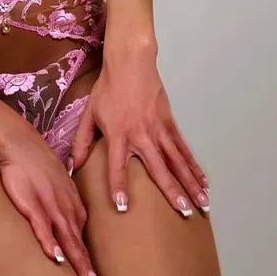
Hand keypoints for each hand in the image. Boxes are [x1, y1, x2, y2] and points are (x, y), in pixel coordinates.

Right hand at [0, 124, 102, 275]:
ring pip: (67, 241)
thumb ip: (64, 210)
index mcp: (74, 210)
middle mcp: (67, 212)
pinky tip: (55, 258)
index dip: (91, 268)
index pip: (84, 245)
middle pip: (80, 248)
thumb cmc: (39, 168)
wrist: (22, 145)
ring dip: (78, 265)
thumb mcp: (58, 191)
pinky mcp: (33, 204)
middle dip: (90, 274)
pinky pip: (43, 226)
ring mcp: (51, 208)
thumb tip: (66, 231)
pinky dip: (50, 243)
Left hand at [68, 45, 209, 217]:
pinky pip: (184, 150)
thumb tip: (73, 166)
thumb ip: (81, 142)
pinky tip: (203, 182)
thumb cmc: (108, 89)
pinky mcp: (170, 124)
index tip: (122, 207)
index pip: (117, 166)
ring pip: (178, 162)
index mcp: (118, 135)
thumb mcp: (89, 115)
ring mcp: (159, 130)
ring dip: (191, 184)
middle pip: (159, 169)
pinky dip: (194, 166)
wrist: (131, 64)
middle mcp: (142, 135)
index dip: (118, 187)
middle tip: (184, 212)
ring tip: (202, 204)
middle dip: (172, 192)